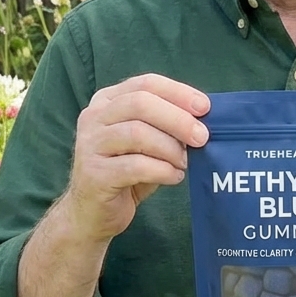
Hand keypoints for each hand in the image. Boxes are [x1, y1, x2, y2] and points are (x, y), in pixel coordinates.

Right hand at [64, 73, 209, 244]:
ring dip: (170, 148)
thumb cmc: (125, 172)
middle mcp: (94, 117)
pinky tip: (174, 177)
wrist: (92, 212)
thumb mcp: (146, 142)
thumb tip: (203, 120)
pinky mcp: (94, 173)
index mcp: (107, 101)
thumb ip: (166, 126)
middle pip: (141, 103)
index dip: (178, 93)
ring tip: (185, 162)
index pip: (145, 84)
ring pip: (137, 133)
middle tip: (202, 137)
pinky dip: (162, 170)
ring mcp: (90, 144)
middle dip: (178, 119)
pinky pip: (135, 166)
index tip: (205, 107)